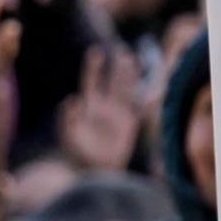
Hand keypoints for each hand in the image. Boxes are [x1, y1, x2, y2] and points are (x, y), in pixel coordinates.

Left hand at [57, 45, 144, 172]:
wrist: (92, 170)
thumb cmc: (76, 153)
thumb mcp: (68, 136)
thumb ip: (67, 119)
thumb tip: (71, 100)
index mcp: (88, 107)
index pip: (91, 82)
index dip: (92, 67)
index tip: (95, 52)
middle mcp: (104, 108)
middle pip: (112, 82)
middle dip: (116, 68)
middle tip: (121, 50)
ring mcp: (117, 115)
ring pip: (126, 90)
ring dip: (129, 77)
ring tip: (132, 60)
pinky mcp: (128, 125)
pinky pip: (139, 109)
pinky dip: (146, 100)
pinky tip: (153, 90)